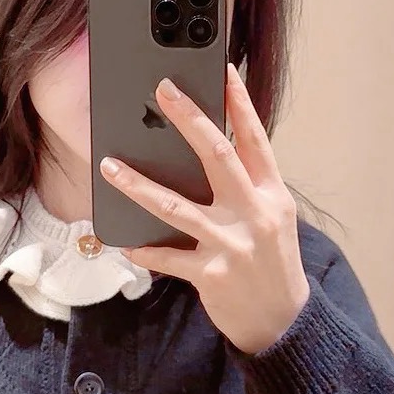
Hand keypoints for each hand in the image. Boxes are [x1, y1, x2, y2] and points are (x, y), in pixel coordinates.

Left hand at [98, 63, 310, 355]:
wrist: (284, 322)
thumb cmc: (272, 263)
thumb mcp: (273, 218)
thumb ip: (247, 188)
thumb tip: (208, 154)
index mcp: (272, 195)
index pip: (255, 140)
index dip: (240, 104)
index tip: (224, 71)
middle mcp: (254, 214)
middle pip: (217, 156)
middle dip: (188, 119)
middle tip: (162, 90)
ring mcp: (232, 245)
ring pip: (176, 207)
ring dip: (138, 185)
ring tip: (109, 166)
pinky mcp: (211, 275)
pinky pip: (168, 257)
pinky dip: (144, 250)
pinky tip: (124, 242)